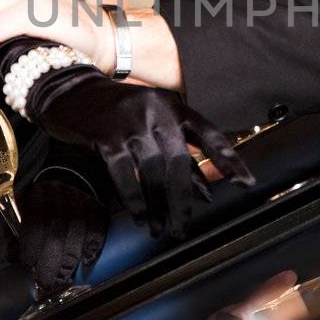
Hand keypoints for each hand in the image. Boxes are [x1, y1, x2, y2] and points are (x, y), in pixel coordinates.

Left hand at [9, 166, 108, 300]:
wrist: (59, 195)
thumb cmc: (35, 214)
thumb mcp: (17, 221)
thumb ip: (13, 240)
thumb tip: (15, 259)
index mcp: (32, 195)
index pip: (33, 222)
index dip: (32, 247)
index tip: (30, 267)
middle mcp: (57, 193)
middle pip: (57, 229)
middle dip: (51, 260)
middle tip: (47, 282)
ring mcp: (78, 198)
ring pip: (78, 229)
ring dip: (71, 258)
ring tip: (63, 278)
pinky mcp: (95, 205)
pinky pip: (97, 225)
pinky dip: (93, 245)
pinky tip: (87, 260)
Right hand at [23, 60, 253, 238]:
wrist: (73, 92)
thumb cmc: (118, 112)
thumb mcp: (152, 123)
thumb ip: (179, 152)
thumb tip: (205, 191)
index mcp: (174, 106)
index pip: (210, 134)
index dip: (229, 159)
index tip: (246, 182)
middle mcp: (157, 111)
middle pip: (179, 162)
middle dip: (183, 200)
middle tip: (183, 226)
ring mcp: (131, 122)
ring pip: (152, 173)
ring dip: (158, 206)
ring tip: (160, 227)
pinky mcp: (107, 136)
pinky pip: (125, 176)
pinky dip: (135, 201)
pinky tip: (140, 217)